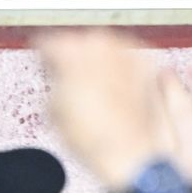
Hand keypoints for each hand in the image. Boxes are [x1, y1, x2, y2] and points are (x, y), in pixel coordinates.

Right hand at [36, 29, 159, 192]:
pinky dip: (121, 66)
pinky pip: (128, 57)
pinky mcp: (147, 62)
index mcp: (71, 52)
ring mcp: (126, 51)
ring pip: (106, 46)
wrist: (130, 150)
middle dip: (74, 57)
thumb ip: (54, 81)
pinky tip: (116, 86)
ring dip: (100, 60)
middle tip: (70, 78)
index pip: (48, 42)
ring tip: (96, 86)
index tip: (45, 62)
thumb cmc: (94, 135)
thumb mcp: (54, 109)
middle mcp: (101, 45)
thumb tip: (58, 77)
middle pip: (80, 42)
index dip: (44, 54)